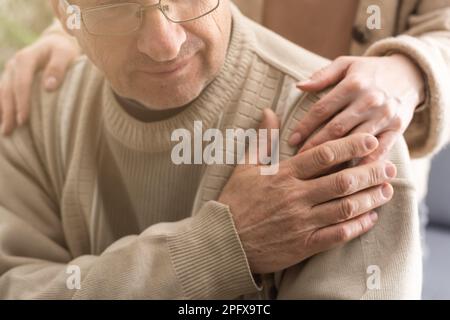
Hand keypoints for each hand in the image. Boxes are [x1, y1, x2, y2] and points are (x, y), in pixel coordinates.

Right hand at [0, 33, 79, 134]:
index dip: (22, 102)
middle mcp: (13, 64)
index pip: (21, 83)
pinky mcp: (10, 78)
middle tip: (11, 131)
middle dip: (9, 111)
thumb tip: (48, 87)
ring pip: (1, 93)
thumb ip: (58, 68)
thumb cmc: (64, 51)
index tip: (24, 120)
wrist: (57, 43)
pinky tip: (3, 122)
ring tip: (6, 132)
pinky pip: (2, 94)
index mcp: (26, 58)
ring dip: (2, 112)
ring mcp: (9, 71)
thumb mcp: (65, 55)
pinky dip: (1, 107)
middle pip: (8, 90)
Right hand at [218, 109, 396, 273]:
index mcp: (283, 176)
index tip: (370, 139)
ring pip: (345, 208)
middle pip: (342, 181)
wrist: (224, 240)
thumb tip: (268, 111)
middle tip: (389, 166)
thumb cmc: (235, 201)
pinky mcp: (304, 244)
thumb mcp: (245, 167)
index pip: (323, 155)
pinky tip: (370, 218)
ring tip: (387, 190)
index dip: (351, 145)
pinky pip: (337, 235)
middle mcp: (295, 197)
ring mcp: (301, 222)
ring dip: (370, 198)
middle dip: (370, 172)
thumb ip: (262, 139)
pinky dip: (357, 226)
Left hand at [289, 55, 424, 163]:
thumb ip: (323, 75)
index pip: (322, 109)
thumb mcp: (347, 64)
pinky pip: (380, 149)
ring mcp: (384, 116)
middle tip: (299, 159)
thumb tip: (299, 86)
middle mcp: (369, 101)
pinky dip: (365, 162)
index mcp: (353, 84)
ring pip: (355, 141)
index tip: (291, 140)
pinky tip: (350, 174)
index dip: (305, 126)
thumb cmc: (371, 71)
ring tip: (318, 170)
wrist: (411, 74)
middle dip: (315, 145)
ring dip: (336, 156)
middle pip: (336, 128)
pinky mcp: (397, 129)